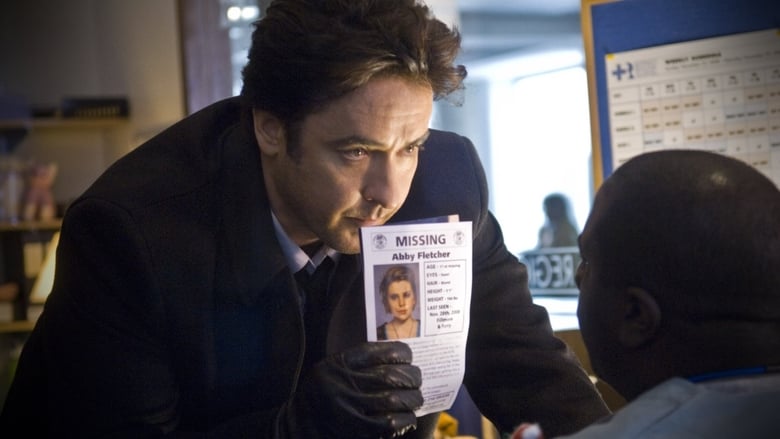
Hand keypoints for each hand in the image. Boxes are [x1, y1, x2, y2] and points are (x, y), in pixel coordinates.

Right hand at [281, 341, 422, 437]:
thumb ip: (357, 364)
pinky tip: (407, 418)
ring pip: (394, 399)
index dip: (400, 353)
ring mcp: (348, 409)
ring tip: (415, 399)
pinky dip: (405, 419)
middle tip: (417, 380)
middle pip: (390, 375)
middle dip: (411, 377)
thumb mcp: (331, 371)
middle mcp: (342, 384)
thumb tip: (398, 360)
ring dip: (412, 399)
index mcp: (337, 365)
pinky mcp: (356, 431)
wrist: (298, 427)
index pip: (376, 351)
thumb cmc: (321, 397)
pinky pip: (390, 423)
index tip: (408, 357)